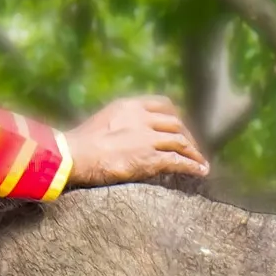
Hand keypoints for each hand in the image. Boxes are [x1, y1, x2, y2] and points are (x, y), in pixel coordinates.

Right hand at [64, 96, 209, 187]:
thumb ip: (121, 121)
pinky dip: (193, 166)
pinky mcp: (151, 158)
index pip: (163, 104)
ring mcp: (148, 138)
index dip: (176, 116)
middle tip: (193, 148)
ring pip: (181, 141)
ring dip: (194, 152)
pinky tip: (200, 171)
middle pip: (176, 123)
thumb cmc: (82, 143)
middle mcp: (142, 118)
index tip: (181, 126)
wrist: (75, 155)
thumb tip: (128, 132)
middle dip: (188, 136)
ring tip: (200, 162)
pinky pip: (179, 161)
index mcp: (130, 106)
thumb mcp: (104, 120)